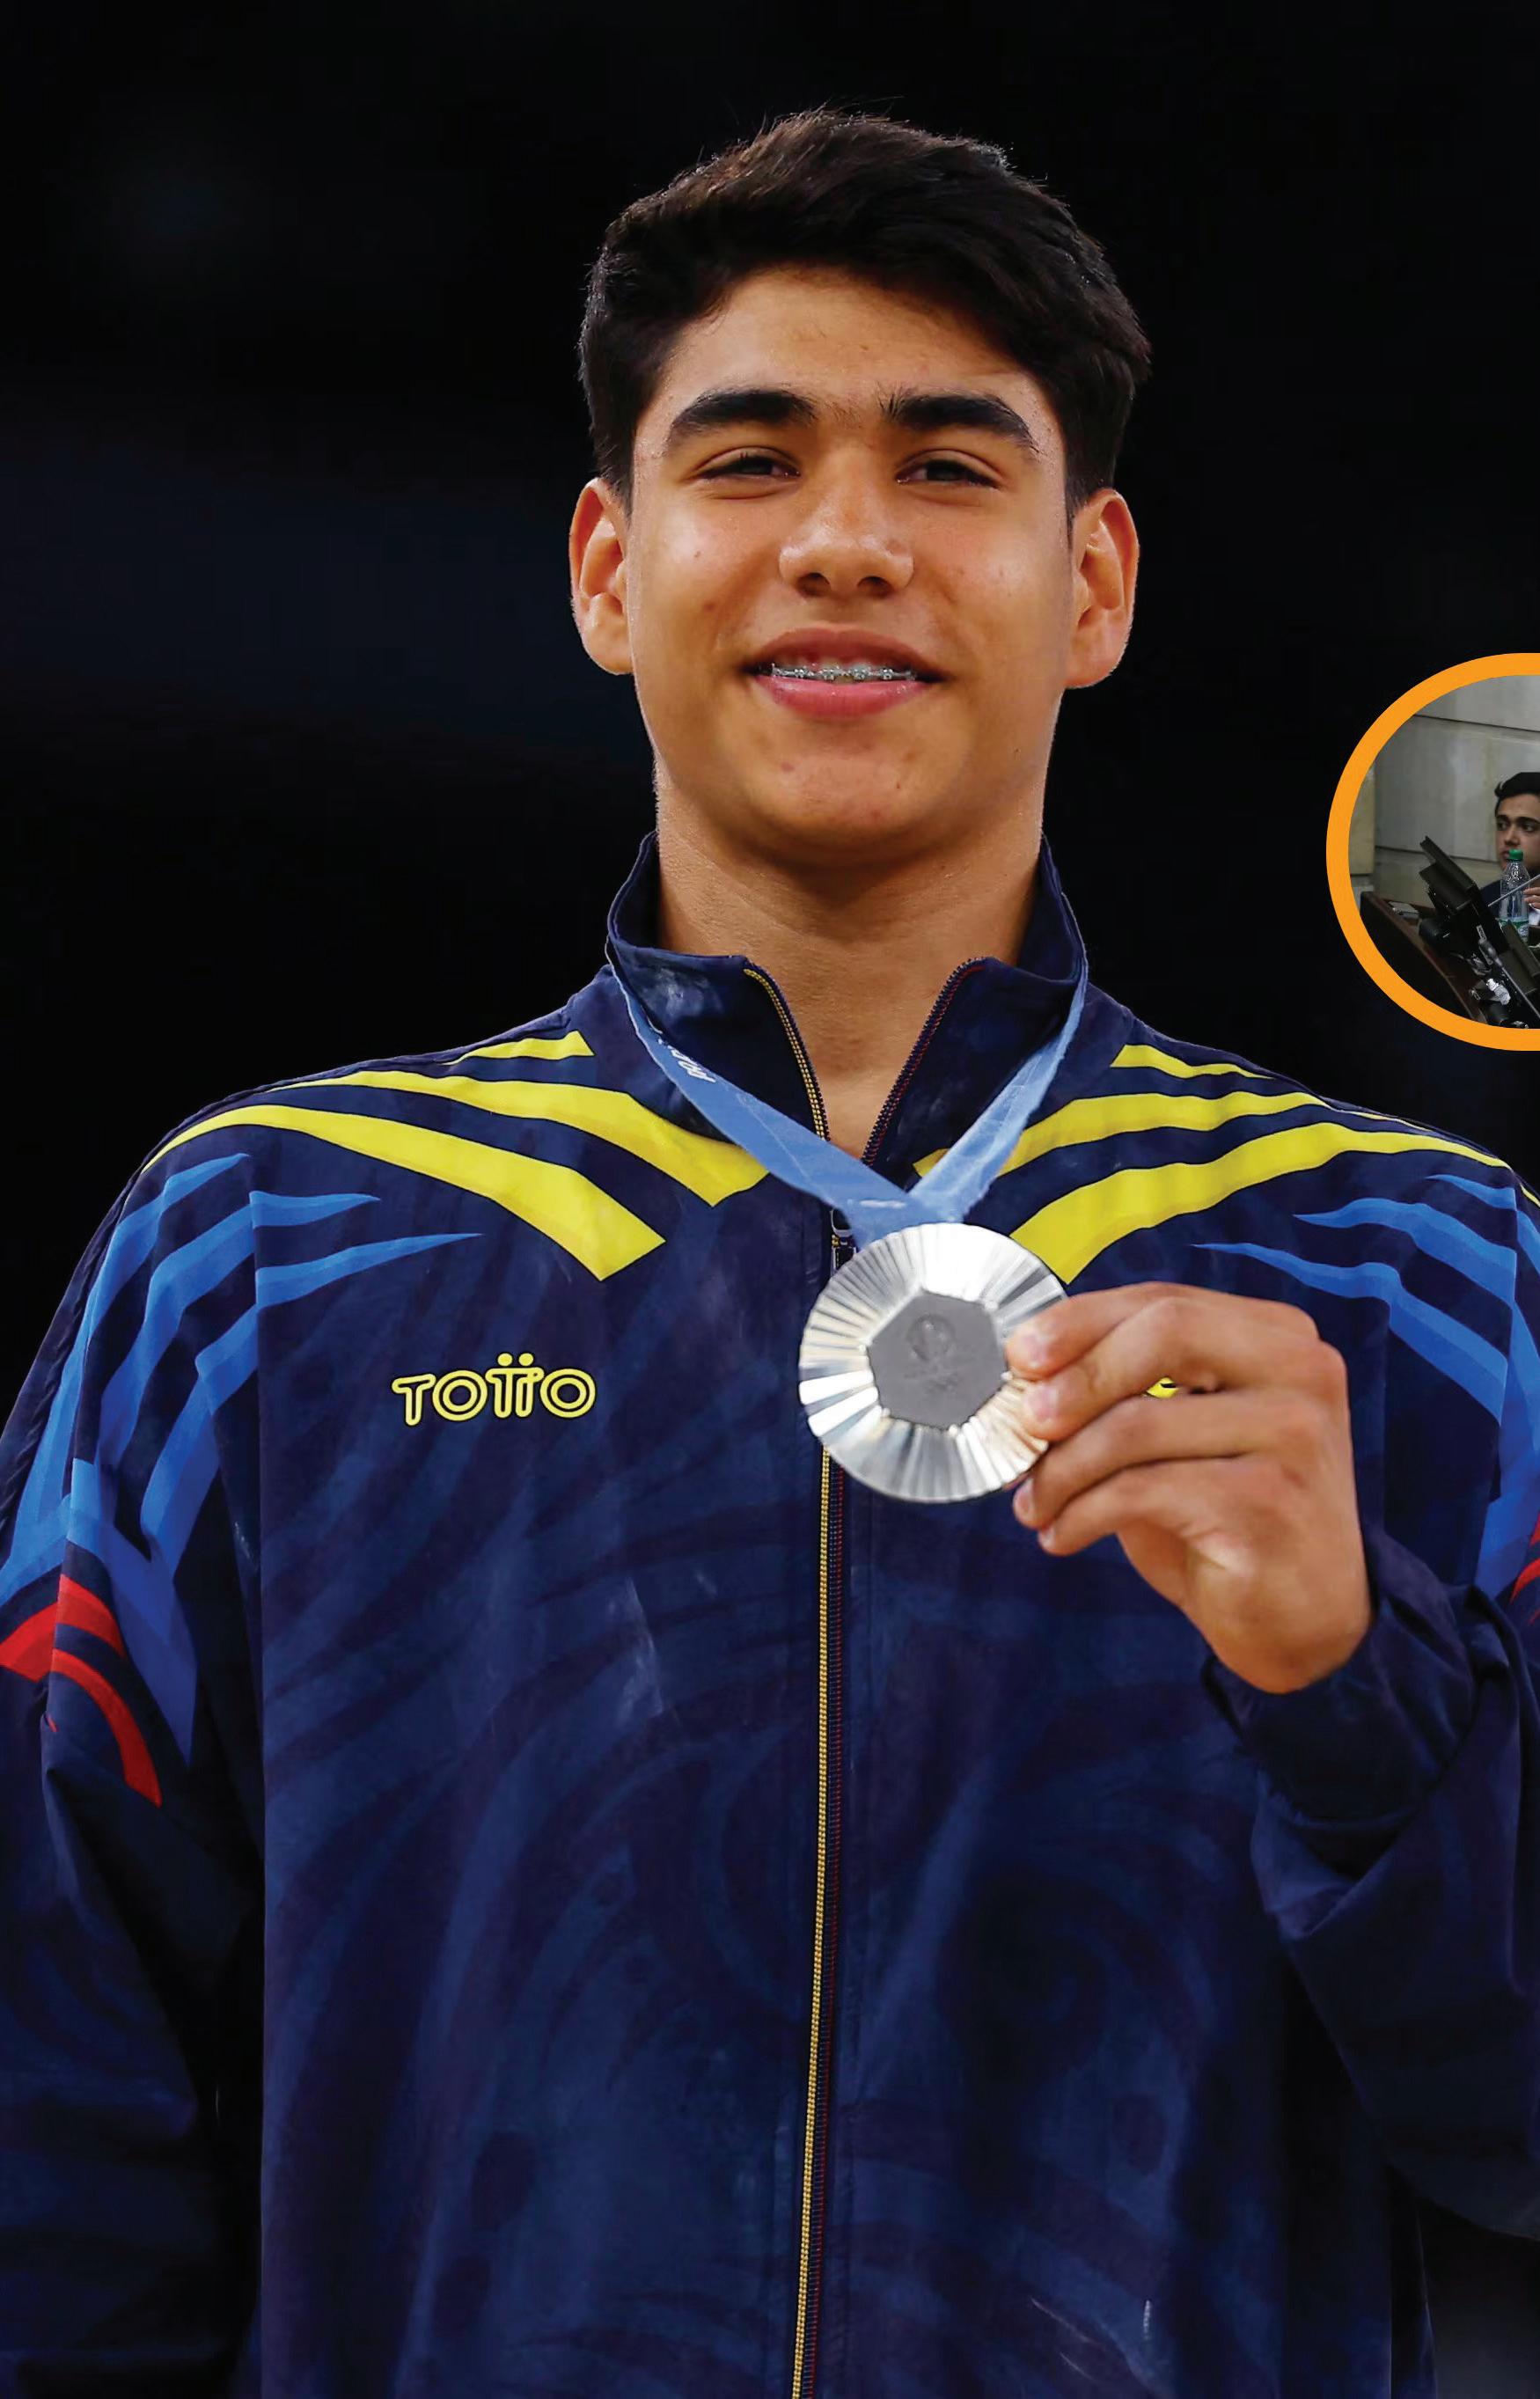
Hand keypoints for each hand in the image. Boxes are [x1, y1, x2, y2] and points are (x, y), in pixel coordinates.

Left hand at [1007, 1284, 1372, 1693]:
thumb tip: (1027, 1377)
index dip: (1082, 1321)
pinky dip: (1083, 1512)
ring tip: (1033, 1503)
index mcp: (1279, 1338)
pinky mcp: (1268, 1503)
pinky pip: (1141, 1490)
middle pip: (1165, 1333)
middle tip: (1026, 1420)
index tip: (1020, 1355)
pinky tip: (1063, 1535)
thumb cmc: (1231, 1520)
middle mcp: (1301, 1372)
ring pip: (1139, 1423)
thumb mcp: (1183, 1438)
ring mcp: (1293, 1435)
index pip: (1166, 1302)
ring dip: (1064, 1467)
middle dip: (1077, 1375)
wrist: (1306, 1622)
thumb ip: (1130, 1390)